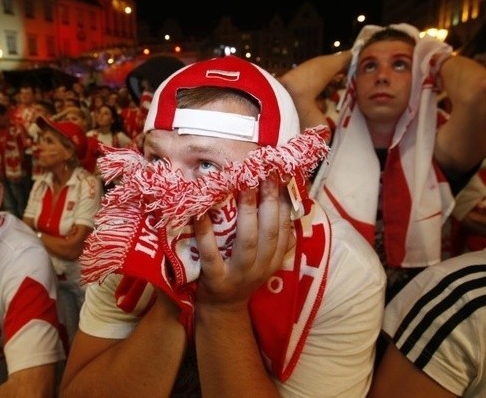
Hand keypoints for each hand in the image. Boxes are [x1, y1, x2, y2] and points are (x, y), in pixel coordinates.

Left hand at [193, 177, 293, 308]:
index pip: (285, 228)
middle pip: (270, 231)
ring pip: (247, 241)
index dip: (284, 203)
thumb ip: (274, 237)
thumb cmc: (242, 275)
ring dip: (246, 212)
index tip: (281, 177)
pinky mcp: (216, 280)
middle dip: (268, 201)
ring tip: (241, 186)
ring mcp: (239, 274)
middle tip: (263, 174)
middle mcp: (261, 266)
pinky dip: (206, 234)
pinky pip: (211, 255)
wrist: (222, 310)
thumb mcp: (264, 259)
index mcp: (274, 259)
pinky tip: (200, 213)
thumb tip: (283, 200)